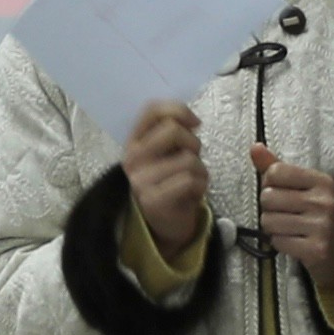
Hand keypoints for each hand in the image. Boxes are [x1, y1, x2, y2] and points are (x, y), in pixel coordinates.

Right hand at [122, 104, 210, 260]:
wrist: (165, 224)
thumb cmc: (170, 181)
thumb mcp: (168, 152)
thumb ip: (174, 132)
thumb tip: (192, 120)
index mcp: (134, 141)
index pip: (152, 110)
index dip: (179, 110)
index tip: (195, 124)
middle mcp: (132, 158)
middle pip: (173, 131)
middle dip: (193, 143)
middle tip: (192, 159)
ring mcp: (140, 180)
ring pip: (188, 159)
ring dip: (200, 170)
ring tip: (192, 180)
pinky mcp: (153, 200)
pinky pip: (190, 180)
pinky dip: (201, 185)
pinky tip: (193, 193)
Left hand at [255, 149, 333, 276]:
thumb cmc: (315, 216)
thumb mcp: (301, 187)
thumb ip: (276, 166)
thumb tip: (255, 147)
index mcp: (322, 181)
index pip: (274, 172)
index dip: (269, 185)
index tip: (282, 194)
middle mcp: (324, 201)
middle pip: (267, 197)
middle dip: (270, 209)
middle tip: (287, 215)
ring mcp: (322, 226)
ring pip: (268, 221)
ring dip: (273, 229)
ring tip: (291, 229)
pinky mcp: (316, 249)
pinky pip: (276, 242)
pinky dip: (280, 244)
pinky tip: (295, 243)